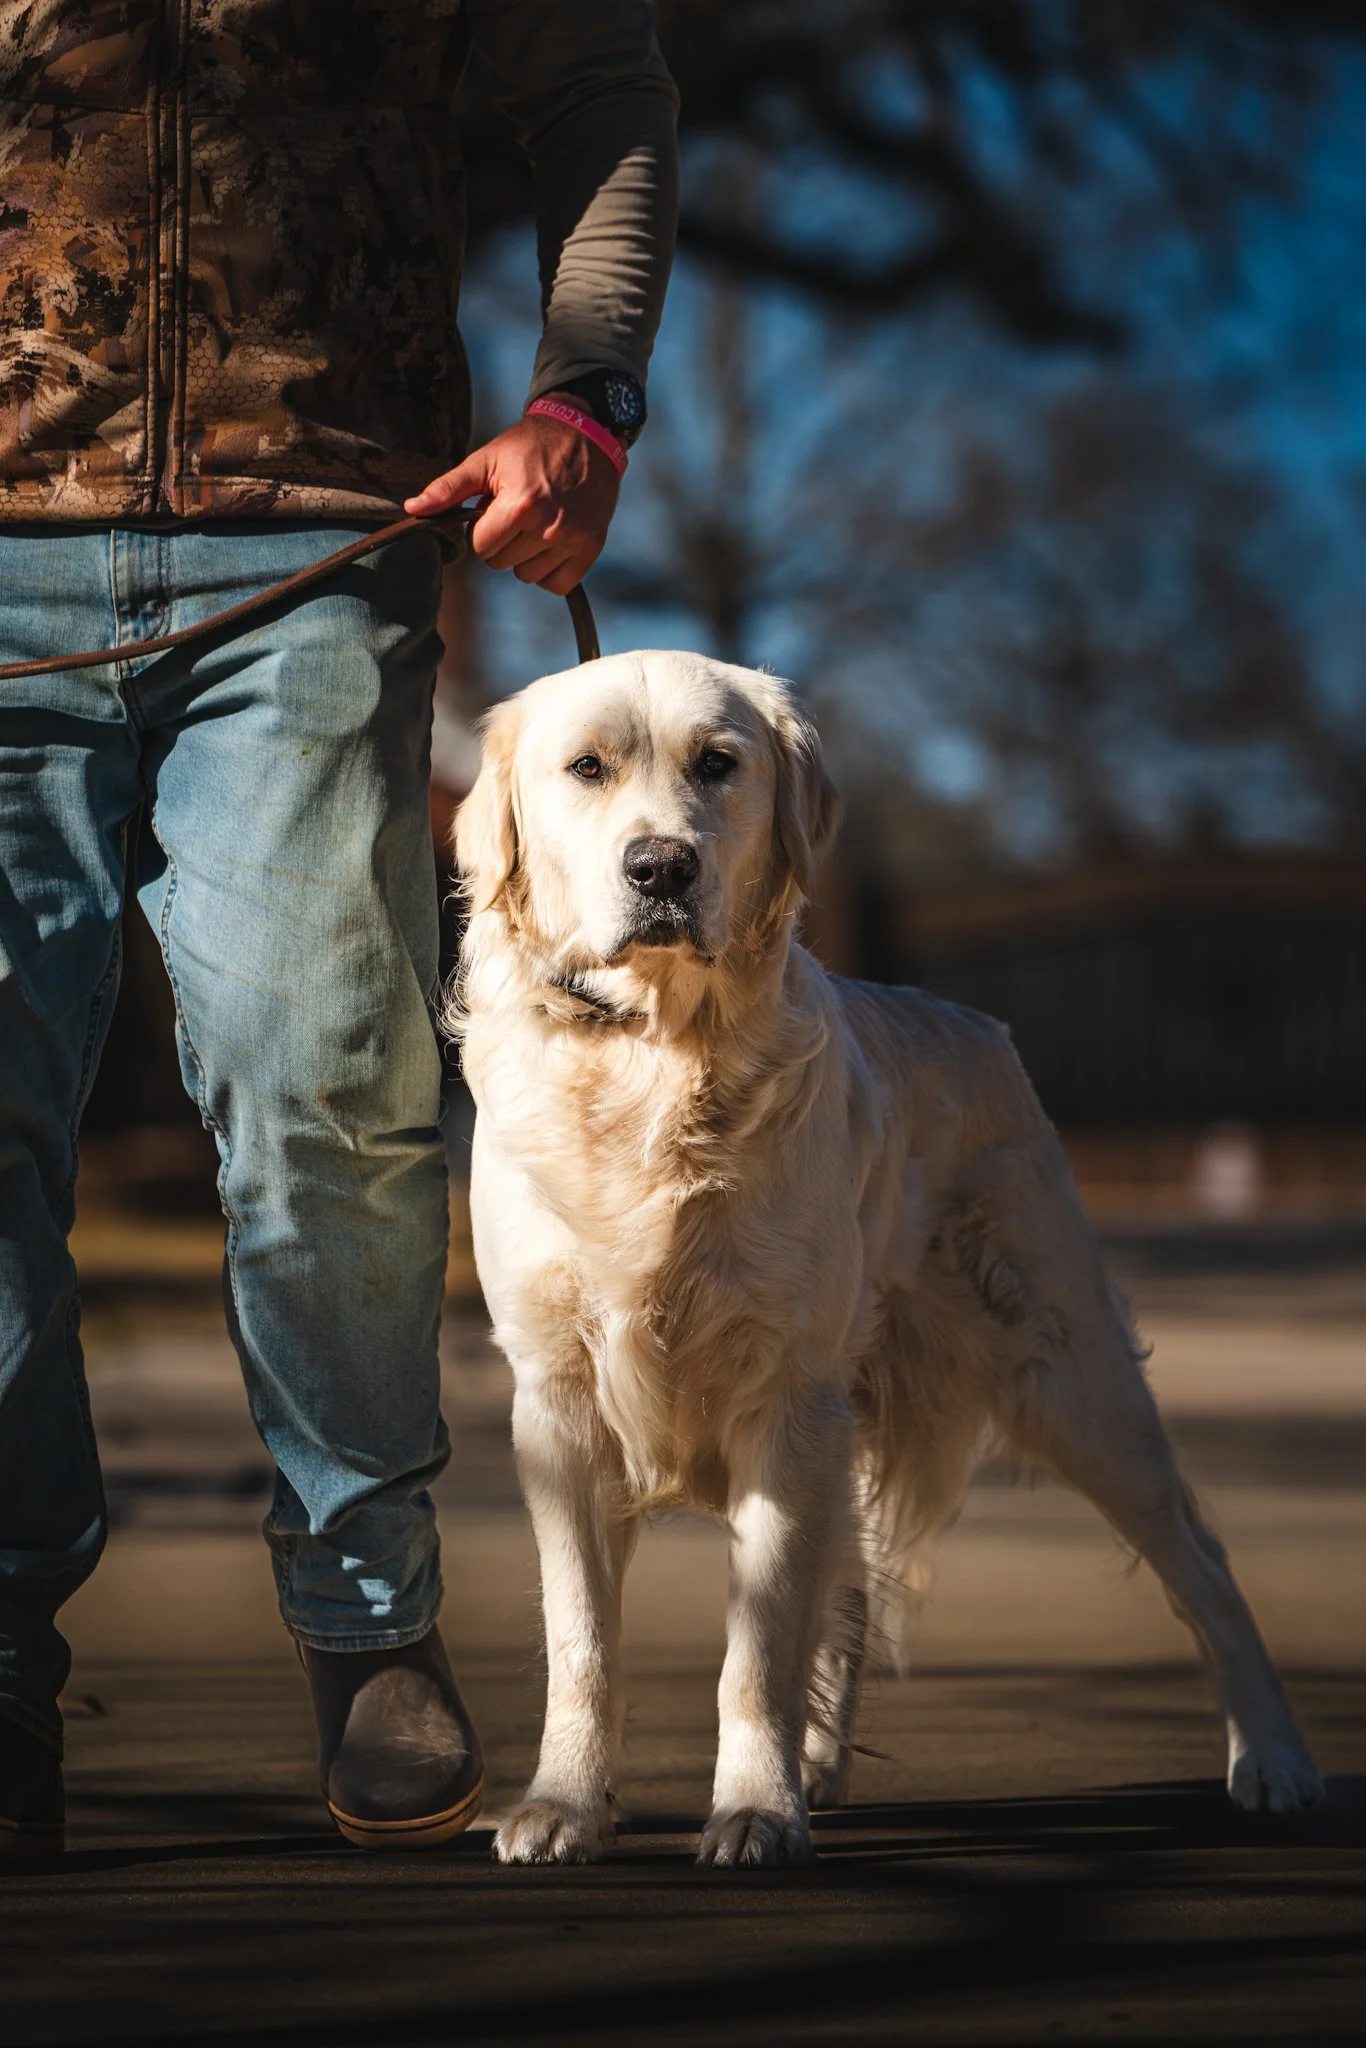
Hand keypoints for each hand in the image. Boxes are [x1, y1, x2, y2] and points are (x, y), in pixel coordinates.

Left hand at [404, 407, 619, 594]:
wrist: (586, 434)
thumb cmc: (529, 445)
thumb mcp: (486, 460)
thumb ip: (448, 488)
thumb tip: (412, 509)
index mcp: (519, 506)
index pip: (480, 548)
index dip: (480, 530)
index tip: (492, 510)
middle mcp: (548, 528)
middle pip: (501, 563)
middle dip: (501, 541)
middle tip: (516, 512)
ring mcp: (572, 540)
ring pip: (526, 576)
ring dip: (524, 556)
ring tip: (535, 525)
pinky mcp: (590, 548)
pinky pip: (557, 584)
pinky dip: (549, 572)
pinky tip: (549, 545)